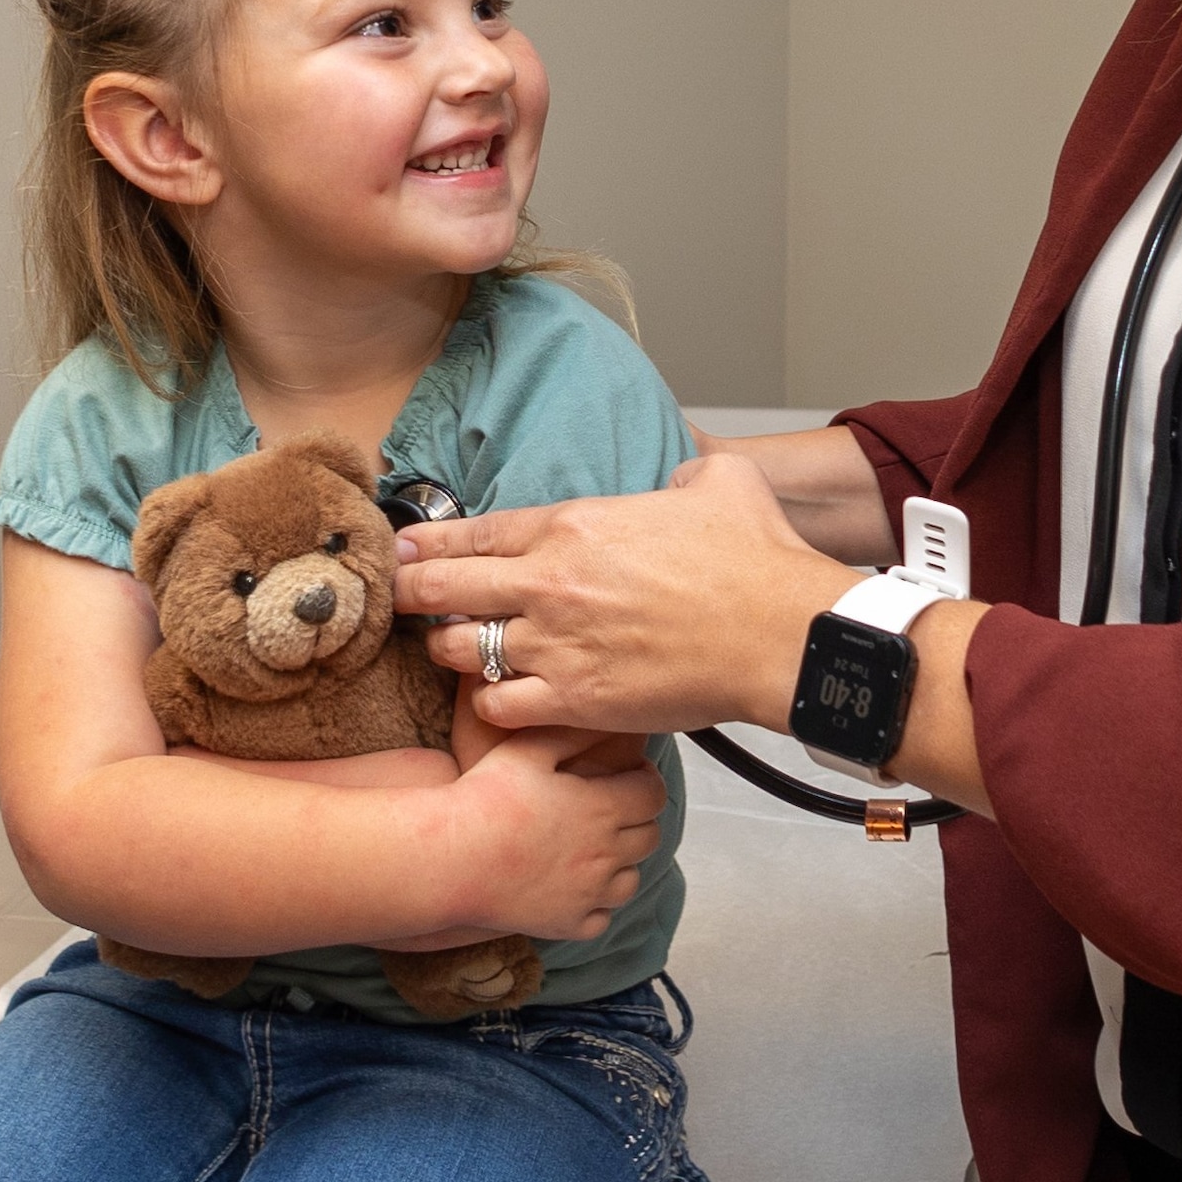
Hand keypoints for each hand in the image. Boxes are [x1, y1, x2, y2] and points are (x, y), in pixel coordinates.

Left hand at [394, 450, 847, 741]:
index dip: (428, 542)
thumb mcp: (718, 483)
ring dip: (449, 651)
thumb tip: (679, 481)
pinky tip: (495, 700)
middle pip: (444, 588)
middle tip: (402, 601)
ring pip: (459, 650)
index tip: (403, 549)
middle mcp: (549, 583)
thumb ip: (682, 474)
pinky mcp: (574, 699)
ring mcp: (556, 645)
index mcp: (573, 525)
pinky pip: (497, 706)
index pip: (473, 532)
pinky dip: (488, 705)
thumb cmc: (755, 561)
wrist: (780, 634)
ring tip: (450, 652)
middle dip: (413, 594)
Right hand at [428, 728, 663, 942]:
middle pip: (649, 837)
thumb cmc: (484, 798)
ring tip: (594, 850)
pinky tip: (573, 888)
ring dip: (621, 864)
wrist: (450, 857)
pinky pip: (601, 919)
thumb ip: (572, 734)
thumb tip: (604, 721)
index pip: (653, 794)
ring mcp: (588, 894)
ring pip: (630, 881)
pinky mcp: (568, 924)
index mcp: (601, 808)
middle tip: (611, 809)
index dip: (645, 781)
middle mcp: (605, 854)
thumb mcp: (527, 749)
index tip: (629, 776)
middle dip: (637, 820)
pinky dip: (595, 905)